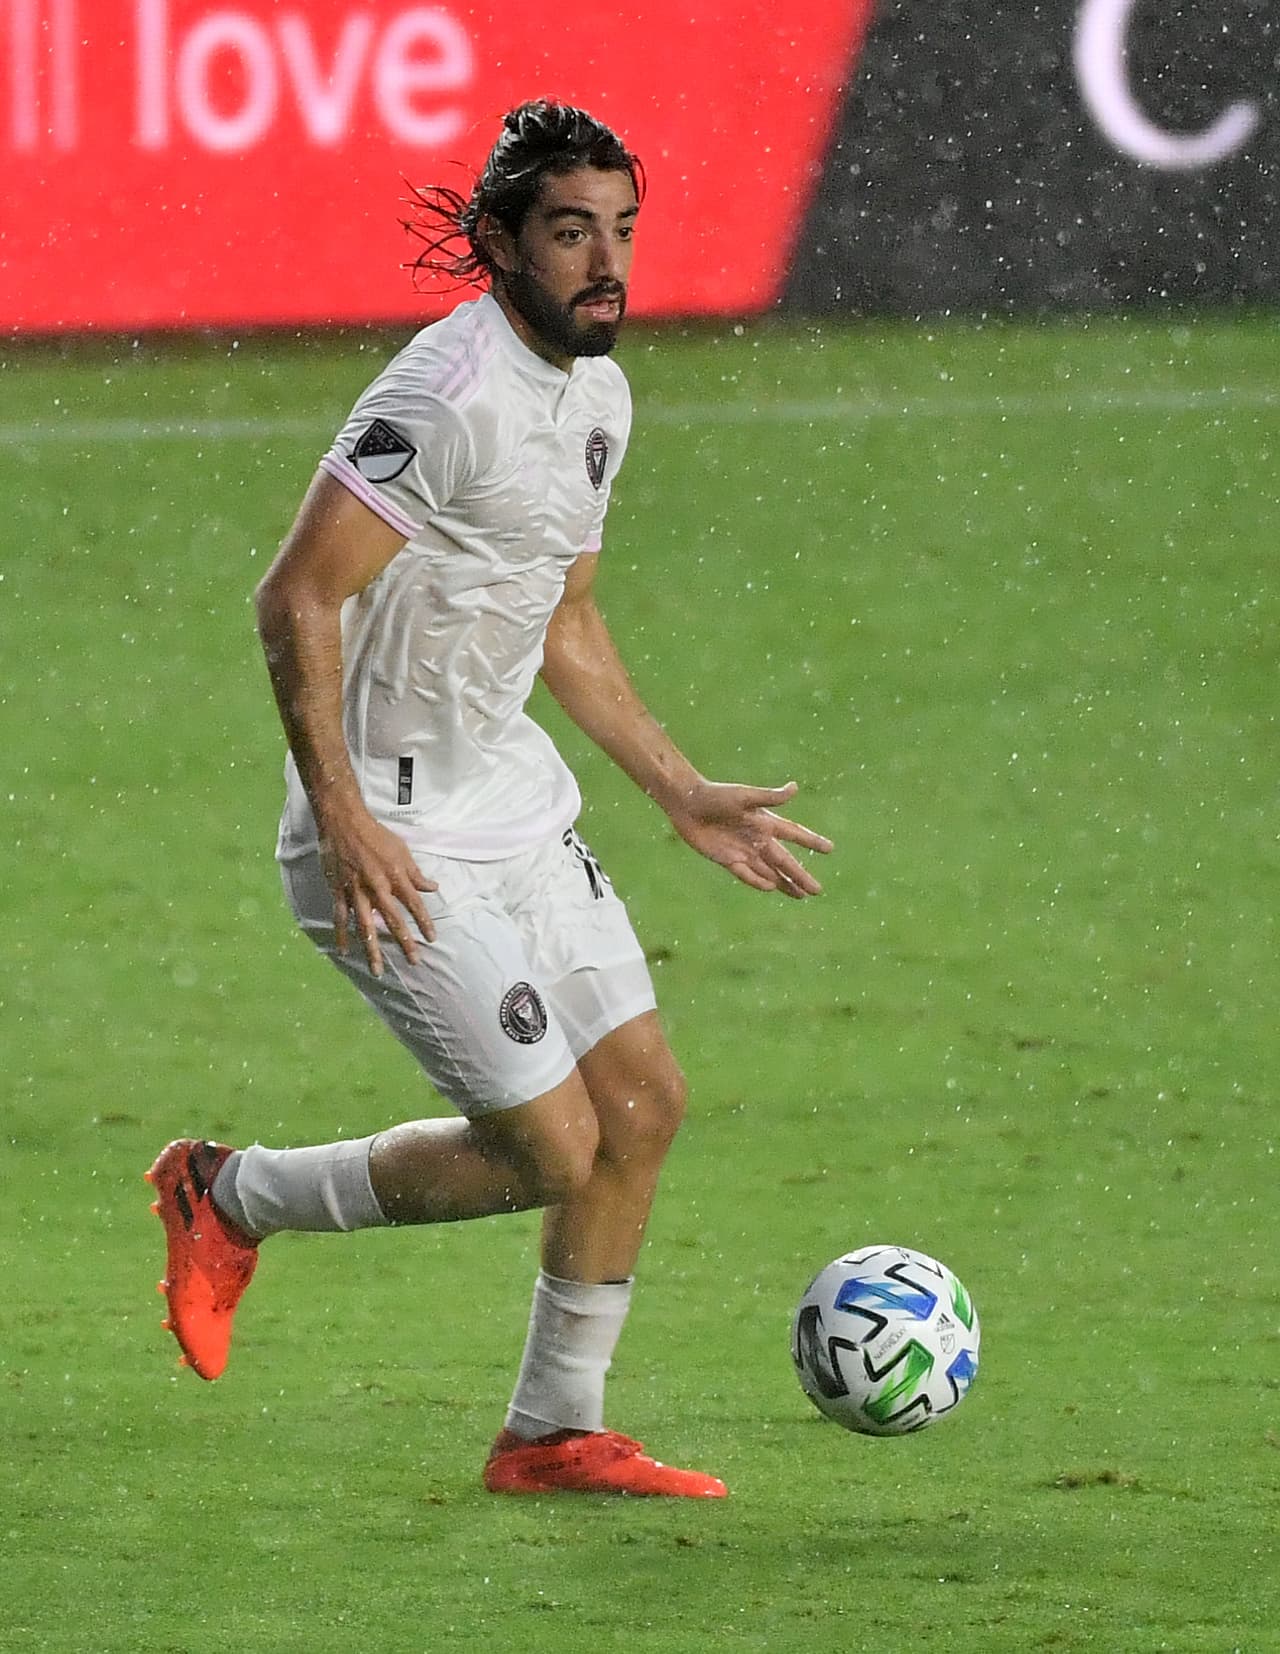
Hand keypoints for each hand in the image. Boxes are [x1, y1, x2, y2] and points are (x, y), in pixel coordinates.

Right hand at [317, 807, 438, 974]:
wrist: (344, 822)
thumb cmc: (376, 835)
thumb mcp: (402, 850)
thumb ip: (416, 873)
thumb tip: (433, 888)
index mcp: (395, 876)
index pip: (414, 904)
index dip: (424, 922)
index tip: (432, 938)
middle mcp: (377, 887)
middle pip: (393, 921)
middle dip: (405, 942)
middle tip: (414, 961)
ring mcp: (356, 892)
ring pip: (365, 926)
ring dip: (372, 950)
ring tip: (377, 970)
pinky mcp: (339, 891)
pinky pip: (341, 918)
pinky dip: (342, 935)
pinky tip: (345, 952)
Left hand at [667, 780, 832, 897]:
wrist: (687, 804)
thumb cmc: (716, 795)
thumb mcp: (744, 796)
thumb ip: (770, 797)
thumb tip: (795, 788)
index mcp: (765, 821)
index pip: (794, 833)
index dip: (811, 841)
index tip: (830, 849)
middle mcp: (758, 838)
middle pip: (784, 861)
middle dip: (800, 875)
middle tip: (817, 890)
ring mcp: (743, 851)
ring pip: (769, 872)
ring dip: (785, 883)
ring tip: (801, 895)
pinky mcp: (727, 859)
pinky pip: (746, 874)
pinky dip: (759, 881)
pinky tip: (772, 888)